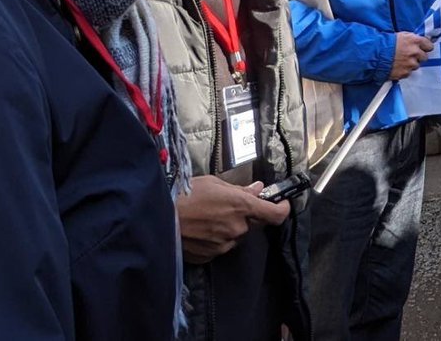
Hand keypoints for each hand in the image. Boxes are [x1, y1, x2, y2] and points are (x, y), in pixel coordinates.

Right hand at [176, 175, 290, 263]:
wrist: (157, 215)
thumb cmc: (184, 193)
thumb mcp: (214, 183)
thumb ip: (240, 189)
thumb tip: (258, 189)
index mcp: (241, 206)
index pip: (274, 214)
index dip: (282, 209)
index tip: (281, 204)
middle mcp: (236, 228)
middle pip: (251, 224)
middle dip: (244, 216)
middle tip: (226, 206)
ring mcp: (223, 244)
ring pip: (235, 236)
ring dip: (228, 228)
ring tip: (207, 217)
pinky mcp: (210, 256)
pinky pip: (220, 247)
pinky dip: (215, 239)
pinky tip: (200, 229)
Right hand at [390, 31, 433, 78]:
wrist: (374, 55)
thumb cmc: (386, 43)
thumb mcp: (401, 35)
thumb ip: (412, 39)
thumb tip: (420, 42)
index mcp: (414, 40)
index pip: (429, 45)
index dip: (426, 47)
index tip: (424, 48)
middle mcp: (415, 52)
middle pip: (424, 57)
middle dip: (418, 56)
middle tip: (410, 55)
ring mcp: (410, 64)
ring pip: (416, 65)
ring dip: (411, 64)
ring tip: (401, 61)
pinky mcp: (405, 73)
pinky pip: (408, 72)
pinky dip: (404, 70)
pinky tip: (397, 66)